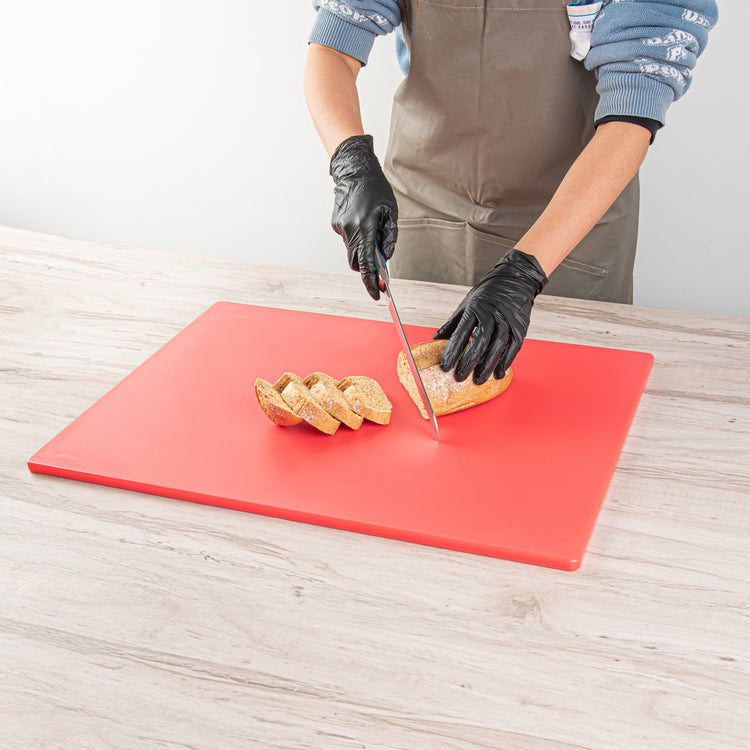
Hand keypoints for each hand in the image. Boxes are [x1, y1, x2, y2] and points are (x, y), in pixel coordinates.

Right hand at [329, 135, 397, 299]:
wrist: (353, 170)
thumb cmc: (375, 189)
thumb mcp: (391, 212)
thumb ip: (390, 237)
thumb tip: (386, 257)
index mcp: (365, 228)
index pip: (367, 264)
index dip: (372, 282)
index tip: (377, 294)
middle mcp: (350, 230)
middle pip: (356, 263)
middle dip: (367, 268)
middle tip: (379, 267)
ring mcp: (341, 228)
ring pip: (352, 250)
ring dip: (363, 248)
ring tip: (372, 229)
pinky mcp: (336, 224)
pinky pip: (348, 238)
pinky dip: (357, 236)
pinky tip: (362, 219)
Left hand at [434, 249, 547, 383]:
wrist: (515, 278)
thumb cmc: (487, 293)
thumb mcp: (467, 303)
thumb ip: (453, 322)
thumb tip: (436, 338)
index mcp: (474, 309)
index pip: (461, 334)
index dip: (452, 352)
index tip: (445, 367)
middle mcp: (491, 315)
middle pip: (479, 342)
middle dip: (468, 362)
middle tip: (460, 377)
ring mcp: (507, 321)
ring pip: (496, 347)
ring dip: (487, 365)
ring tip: (479, 380)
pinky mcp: (520, 326)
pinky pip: (513, 347)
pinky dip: (506, 361)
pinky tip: (499, 373)